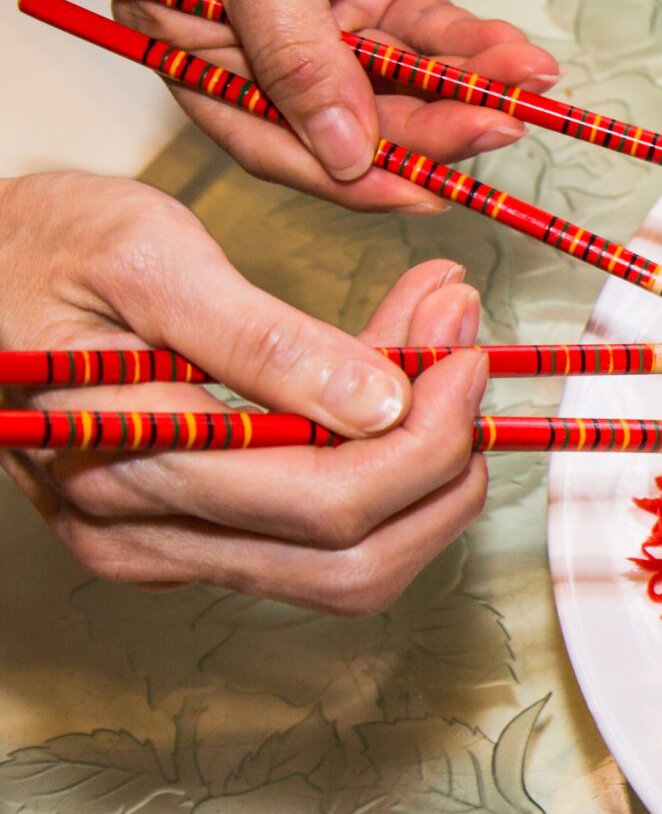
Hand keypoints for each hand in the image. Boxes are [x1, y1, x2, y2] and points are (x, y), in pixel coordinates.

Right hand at [0, 175, 489, 616]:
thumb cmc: (32, 248)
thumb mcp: (146, 255)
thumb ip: (262, 337)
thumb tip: (383, 401)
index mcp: (127, 470)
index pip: (331, 501)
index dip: (430, 433)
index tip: (466, 343)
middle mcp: (145, 538)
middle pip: (357, 556)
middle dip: (443, 456)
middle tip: (467, 345)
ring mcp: (168, 549)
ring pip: (353, 565)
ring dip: (427, 469)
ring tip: (443, 350)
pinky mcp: (191, 535)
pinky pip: (319, 537)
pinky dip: (384, 471)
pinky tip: (398, 380)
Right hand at [129, 0, 557, 207]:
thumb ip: (297, 53)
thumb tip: (338, 151)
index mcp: (192, 36)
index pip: (269, 137)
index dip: (346, 175)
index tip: (417, 192)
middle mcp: (260, 38)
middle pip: (349, 120)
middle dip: (427, 131)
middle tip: (494, 133)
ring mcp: (326, 16)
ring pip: (403, 85)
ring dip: (467, 93)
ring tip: (523, 91)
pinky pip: (436, 41)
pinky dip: (480, 53)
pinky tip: (522, 61)